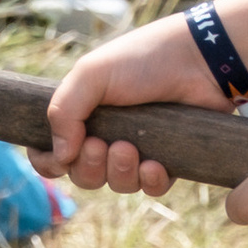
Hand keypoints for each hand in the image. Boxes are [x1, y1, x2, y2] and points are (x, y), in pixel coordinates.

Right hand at [45, 15, 218, 196]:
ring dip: (118, 172)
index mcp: (82, 113)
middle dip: (87, 167)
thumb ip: (64, 110)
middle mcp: (106, 134)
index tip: (56, 159)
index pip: (51, 150)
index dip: (47, 161)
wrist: (199, 60)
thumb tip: (60, 155)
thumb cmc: (142, 59)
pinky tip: (154, 164)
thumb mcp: (91, 74)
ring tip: (128, 148)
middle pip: (83, 175)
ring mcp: (138, 149)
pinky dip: (148, 181)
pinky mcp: (168, 159)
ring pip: (117, 184)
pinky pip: (150, 188)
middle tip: (98, 145)